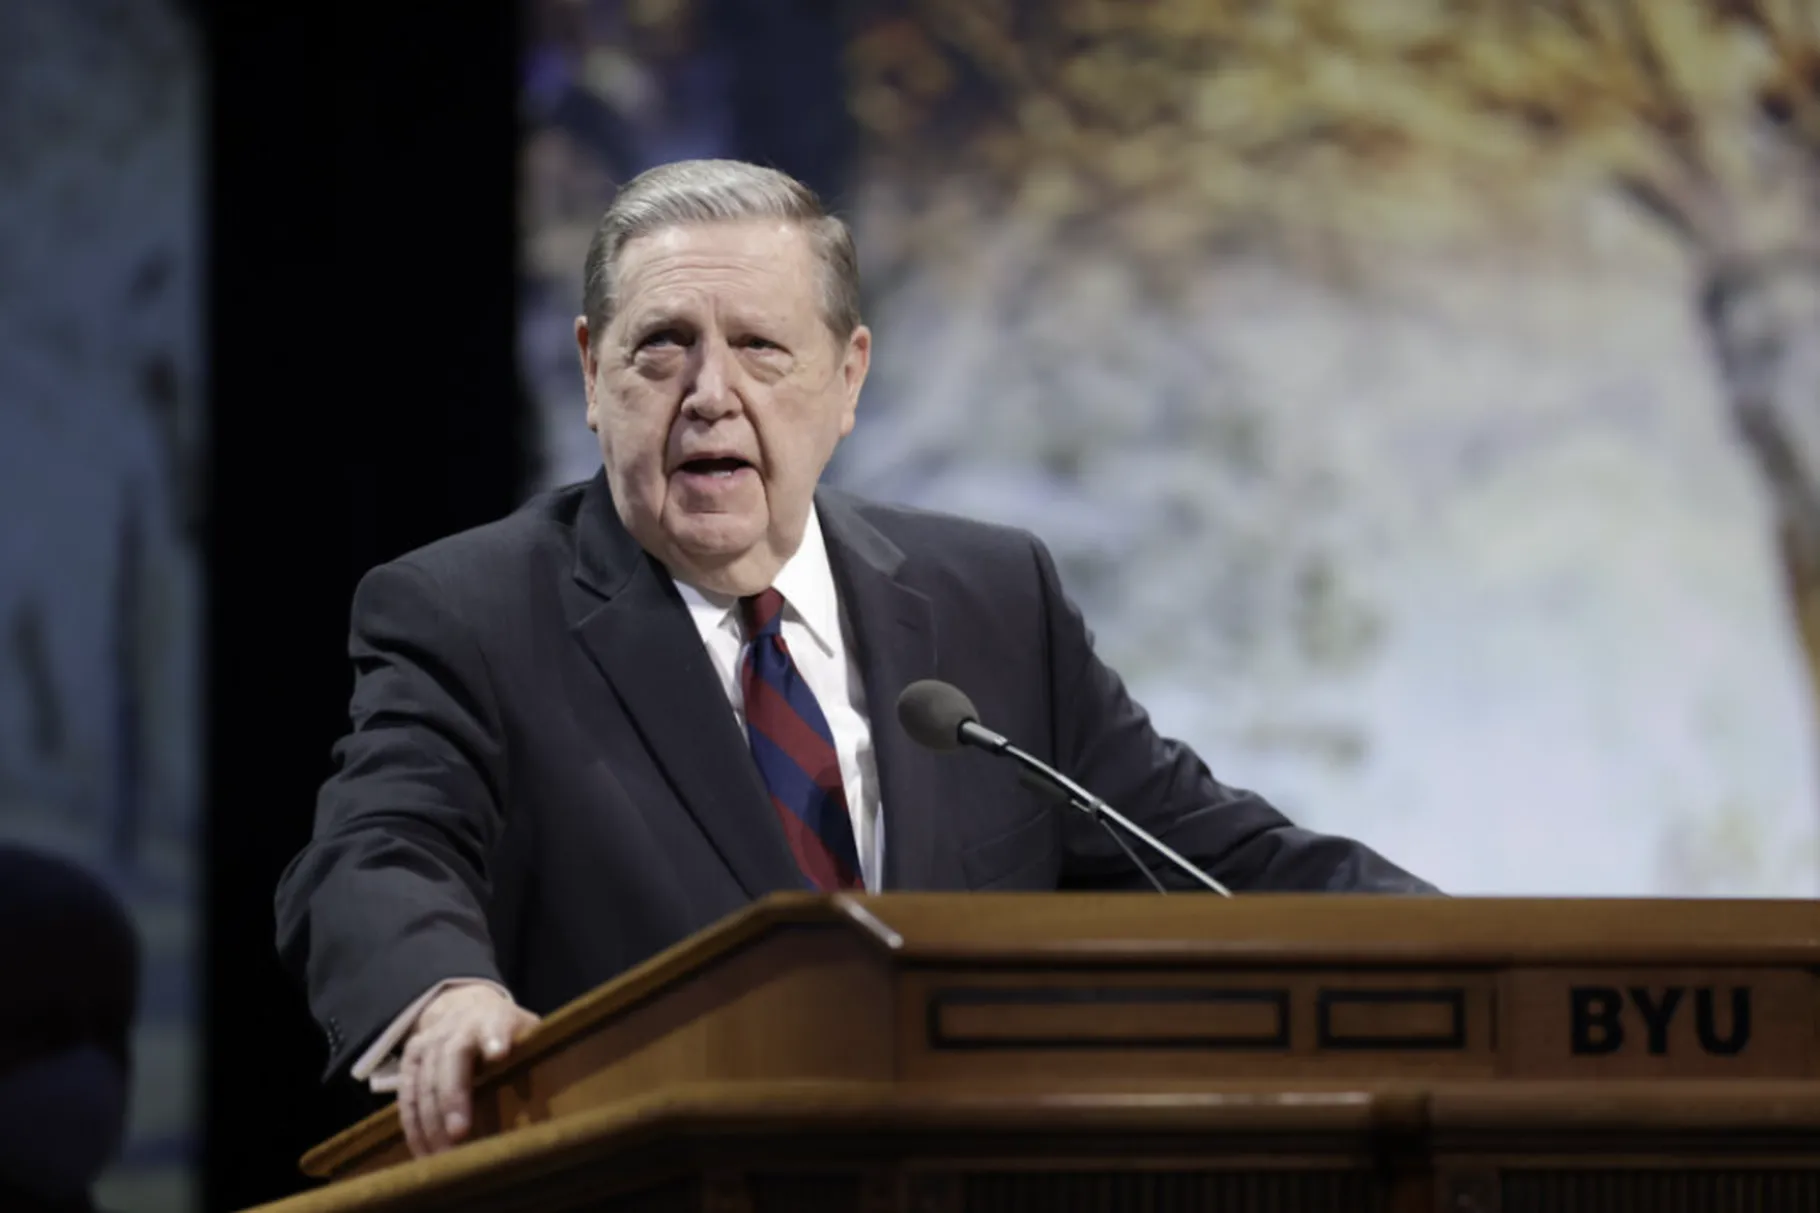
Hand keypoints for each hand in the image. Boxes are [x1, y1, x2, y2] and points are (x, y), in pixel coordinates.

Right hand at [397, 984, 540, 1156]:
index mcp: (493, 1017)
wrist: (465, 1007)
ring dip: (431, 1121)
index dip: (495, 1036)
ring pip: (424, 1081)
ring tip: (441, 1155)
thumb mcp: (526, 1031)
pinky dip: (413, 1125)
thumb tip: (548, 1095)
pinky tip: (422, 1152)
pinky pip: (407, 1095)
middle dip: (454, 1096)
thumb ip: (534, 1052)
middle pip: (452, 1058)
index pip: (495, 1023)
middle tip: (459, 1133)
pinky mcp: (410, 1058)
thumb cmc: (506, 1030)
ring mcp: (430, 1041)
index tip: (499, 1053)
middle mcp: (457, 1026)